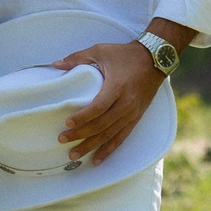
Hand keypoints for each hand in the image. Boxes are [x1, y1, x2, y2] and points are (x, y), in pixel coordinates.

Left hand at [53, 41, 160, 166]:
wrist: (155, 60)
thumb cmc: (125, 54)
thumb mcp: (101, 50)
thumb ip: (77, 58)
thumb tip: (55, 64)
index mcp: (117, 87)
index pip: (98, 107)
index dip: (82, 117)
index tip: (67, 122)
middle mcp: (126, 103)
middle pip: (101, 125)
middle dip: (80, 134)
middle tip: (62, 139)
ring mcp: (132, 113)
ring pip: (109, 135)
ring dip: (91, 146)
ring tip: (74, 155)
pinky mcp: (135, 118)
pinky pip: (121, 138)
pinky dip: (108, 150)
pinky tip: (97, 160)